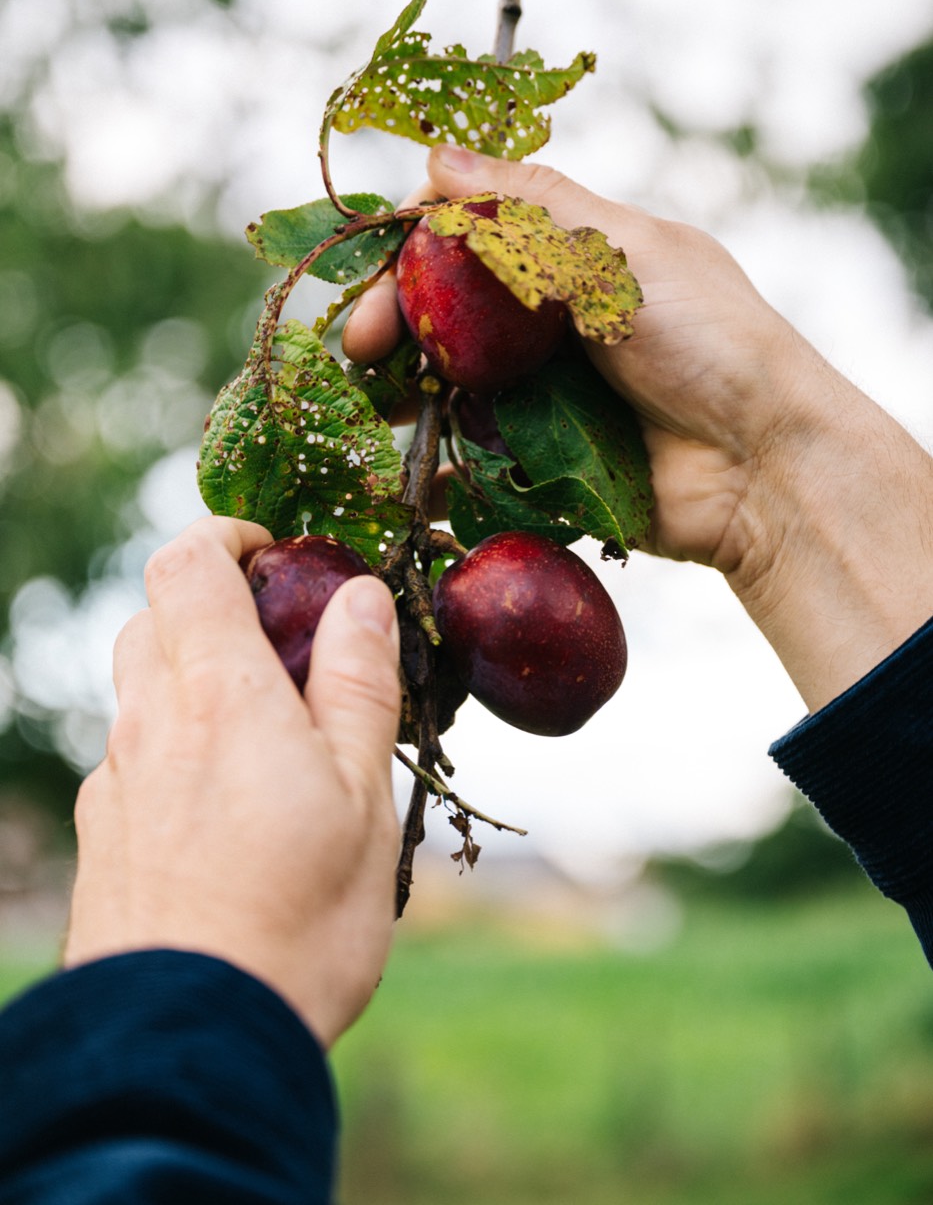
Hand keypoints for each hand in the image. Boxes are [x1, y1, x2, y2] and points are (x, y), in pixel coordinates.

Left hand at [64, 516, 400, 1049]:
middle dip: (209, 606)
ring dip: (190, 678)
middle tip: (281, 641)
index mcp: (219, 696)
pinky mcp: (101, 840)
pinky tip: (225, 811)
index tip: (273, 552)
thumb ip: (357, 683)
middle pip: (152, 620)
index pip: (186, 564)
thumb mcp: (362, 795)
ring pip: (137, 691)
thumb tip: (358, 595)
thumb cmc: (298, 919)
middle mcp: (149, 726)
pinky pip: (131, 760)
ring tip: (264, 733)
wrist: (192, 1043)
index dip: (225, 536)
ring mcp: (115, 784)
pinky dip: (173, 747)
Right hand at [346, 146, 932, 710]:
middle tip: (360, 351)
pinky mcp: (544, 464)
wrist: (764, 466)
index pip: (470, 236)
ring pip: (450, 384)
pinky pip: (475, 461)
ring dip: (404, 392)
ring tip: (373, 410)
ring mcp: (545, 396)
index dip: (415, 247)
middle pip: (446, 313)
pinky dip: (437, 468)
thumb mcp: (626, 253)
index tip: (379, 270)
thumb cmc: (712, 342)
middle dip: (395, 325)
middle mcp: (551, 323)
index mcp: (574, 259)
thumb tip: (439, 158)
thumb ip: (534, 209)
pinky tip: (405, 475)